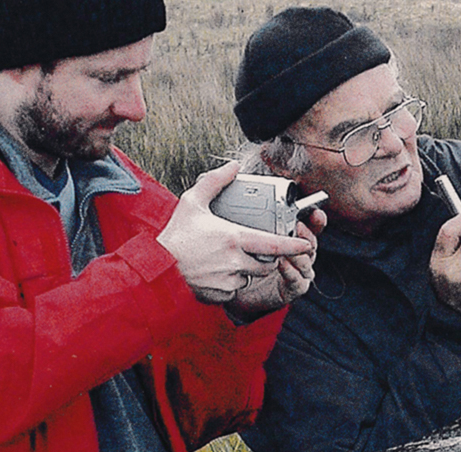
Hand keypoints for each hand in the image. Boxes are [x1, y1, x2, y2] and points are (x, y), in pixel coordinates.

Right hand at [156, 162, 318, 306]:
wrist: (155, 268)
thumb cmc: (175, 235)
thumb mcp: (192, 202)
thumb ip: (215, 182)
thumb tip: (234, 166)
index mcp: (233, 238)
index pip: (274, 244)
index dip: (293, 245)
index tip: (305, 244)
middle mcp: (234, 261)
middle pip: (266, 263)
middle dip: (265, 258)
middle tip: (252, 249)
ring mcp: (228, 280)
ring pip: (250, 277)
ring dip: (246, 270)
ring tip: (226, 259)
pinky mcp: (220, 295)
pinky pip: (235, 289)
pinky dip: (231, 282)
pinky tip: (215, 272)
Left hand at [227, 213, 325, 321]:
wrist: (232, 287)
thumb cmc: (238, 257)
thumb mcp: (242, 230)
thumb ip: (247, 209)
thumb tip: (239, 178)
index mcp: (291, 238)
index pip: (310, 226)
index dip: (316, 219)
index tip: (315, 212)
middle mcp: (298, 255)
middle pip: (311, 243)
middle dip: (307, 234)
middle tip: (297, 226)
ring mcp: (297, 273)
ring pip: (308, 262)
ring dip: (299, 254)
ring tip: (287, 247)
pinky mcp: (291, 290)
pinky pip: (298, 281)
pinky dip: (292, 272)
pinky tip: (281, 264)